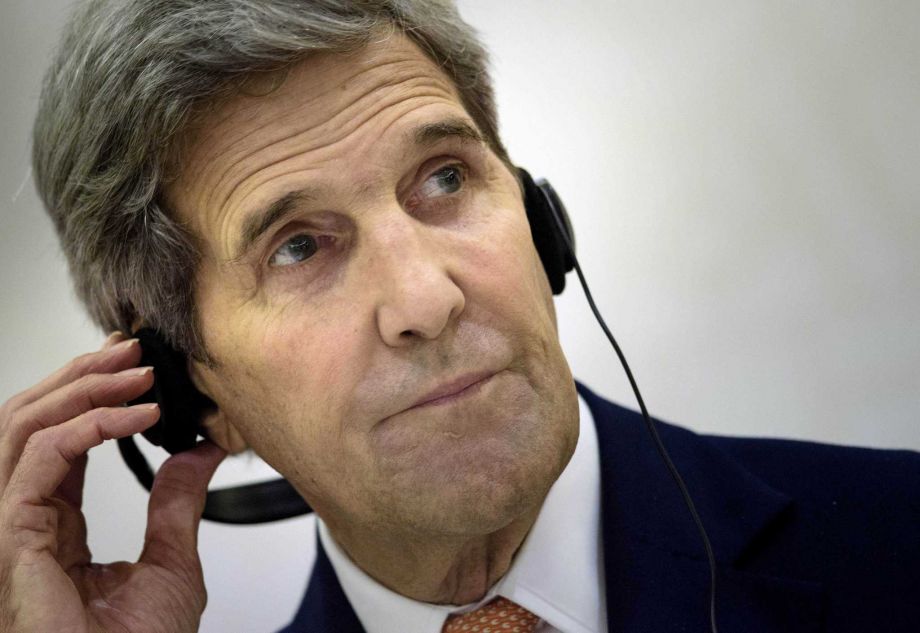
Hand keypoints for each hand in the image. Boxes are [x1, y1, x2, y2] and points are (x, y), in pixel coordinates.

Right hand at [0, 333, 225, 632]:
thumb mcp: (172, 562)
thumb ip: (176, 504)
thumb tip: (200, 452)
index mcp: (54, 526)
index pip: (59, 441)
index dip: (93, 397)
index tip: (137, 368)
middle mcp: (26, 519)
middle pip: (32, 421)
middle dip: (82, 376)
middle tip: (132, 350)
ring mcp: (13, 525)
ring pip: (25, 426)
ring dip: (83, 388)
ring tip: (137, 372)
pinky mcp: (13, 535)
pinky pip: (41, 456)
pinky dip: (88, 424)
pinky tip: (136, 415)